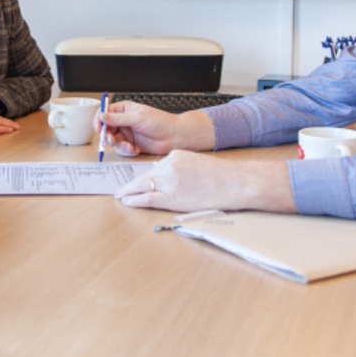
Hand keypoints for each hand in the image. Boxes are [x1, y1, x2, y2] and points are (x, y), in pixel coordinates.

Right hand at [95, 101, 216, 155]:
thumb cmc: (161, 122)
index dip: (100, 120)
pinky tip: (135, 149)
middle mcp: (124, 121)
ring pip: (114, 140)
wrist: (174, 136)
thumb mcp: (138, 118)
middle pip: (106, 128)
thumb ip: (118, 118)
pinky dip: (127, 150)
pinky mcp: (131, 144)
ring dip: (120, 145)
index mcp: (125, 110)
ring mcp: (127, 133)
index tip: (100, 128)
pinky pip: (122, 149)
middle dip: (108, 136)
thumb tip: (102, 116)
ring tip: (129, 147)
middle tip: (111, 140)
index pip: (105, 113)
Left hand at [113, 150, 295, 213]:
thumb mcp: (195, 162)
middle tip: (120, 189)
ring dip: (129, 192)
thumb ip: (179, 167)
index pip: (154, 167)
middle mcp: (169, 166)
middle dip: (130, 184)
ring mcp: (170, 182)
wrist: (235, 182)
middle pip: (145, 176)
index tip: (135, 181)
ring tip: (121, 196)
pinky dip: (134, 200)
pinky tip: (127, 201)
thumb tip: (164, 175)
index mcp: (175, 155)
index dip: (143, 177)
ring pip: (142, 186)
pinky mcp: (173, 198)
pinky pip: (148, 198)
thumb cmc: (220, 175)